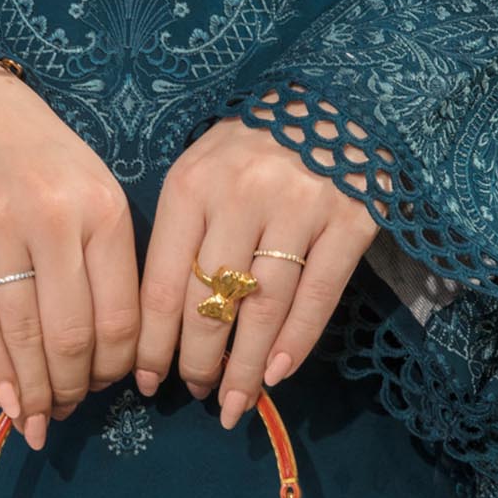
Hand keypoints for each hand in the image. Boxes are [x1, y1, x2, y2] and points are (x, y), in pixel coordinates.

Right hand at [0, 64, 139, 448]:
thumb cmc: (30, 148)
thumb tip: (108, 347)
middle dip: (75, 388)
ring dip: (35, 391)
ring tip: (38, 415)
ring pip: (25, 337)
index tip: (108, 387)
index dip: (117, 368)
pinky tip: (5, 401)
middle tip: (68, 410)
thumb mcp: (87, 186)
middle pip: (74, 336)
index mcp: (103, 208)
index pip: (122, 315)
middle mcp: (56, 220)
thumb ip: (103, 257)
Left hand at [135, 107, 379, 427]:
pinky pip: (318, 295)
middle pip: (210, 302)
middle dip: (197, 362)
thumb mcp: (202, 169)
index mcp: (191, 185)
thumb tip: (161, 322)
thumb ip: (183, 232)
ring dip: (245, 366)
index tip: (147, 381)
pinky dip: (297, 341)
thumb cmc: (254, 143)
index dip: (153, 342)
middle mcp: (241, 196)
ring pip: (263, 308)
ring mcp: (299, 209)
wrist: (336, 95)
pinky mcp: (350, 220)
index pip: (162, 283)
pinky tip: (278, 374)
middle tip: (195, 396)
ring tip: (233, 402)